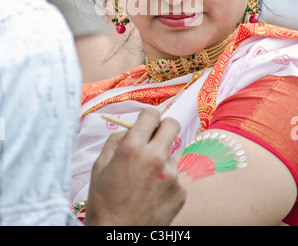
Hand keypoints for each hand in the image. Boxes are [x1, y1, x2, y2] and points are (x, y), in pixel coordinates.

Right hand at [85, 107, 186, 225]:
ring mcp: (171, 175)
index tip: (145, 123)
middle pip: (172, 125)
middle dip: (163, 127)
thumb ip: (117, 140)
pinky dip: (165, 180)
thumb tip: (131, 128)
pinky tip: (152, 194)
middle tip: (154, 138)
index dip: (147, 117)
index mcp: (133, 148)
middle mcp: (156, 157)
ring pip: (171, 153)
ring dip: (161, 159)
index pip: (151, 113)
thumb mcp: (100, 166)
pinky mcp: (181, 191)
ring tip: (145, 180)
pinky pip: (175, 175)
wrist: (117, 237)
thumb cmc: (103, 202)